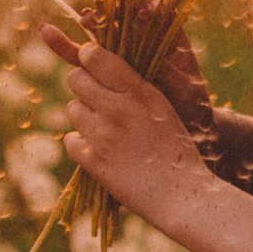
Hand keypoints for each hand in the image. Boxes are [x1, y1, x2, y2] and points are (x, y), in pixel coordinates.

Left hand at [41, 24, 211, 215]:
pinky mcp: (93, 161)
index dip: (89, 58)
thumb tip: (98, 62)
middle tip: (99, 100)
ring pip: (72, 109)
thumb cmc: (175, 148)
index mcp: (140, 91)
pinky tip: (101, 151)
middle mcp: (118, 108)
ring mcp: (103, 135)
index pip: (94, 56)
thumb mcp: (161, 106)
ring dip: (85, 118)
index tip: (93, 65)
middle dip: (84, 86)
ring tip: (107, 131)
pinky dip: (82, 146)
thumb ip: (133, 85)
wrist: (182, 195)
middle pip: (75, 79)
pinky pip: (70, 140)